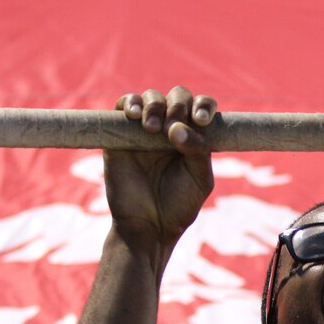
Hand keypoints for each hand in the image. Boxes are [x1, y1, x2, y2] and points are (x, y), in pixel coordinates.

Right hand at [104, 86, 217, 248]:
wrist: (149, 227)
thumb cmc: (178, 206)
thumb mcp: (199, 179)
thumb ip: (198, 151)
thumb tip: (177, 127)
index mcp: (193, 136)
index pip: (201, 106)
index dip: (203, 105)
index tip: (201, 120)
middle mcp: (170, 129)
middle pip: (177, 96)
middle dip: (178, 105)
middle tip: (172, 129)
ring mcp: (144, 130)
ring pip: (151, 98)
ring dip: (155, 106)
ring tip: (153, 128)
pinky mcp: (120, 135)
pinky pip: (122, 107)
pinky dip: (128, 103)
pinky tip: (134, 115)